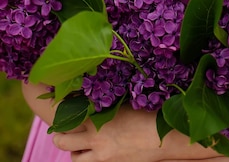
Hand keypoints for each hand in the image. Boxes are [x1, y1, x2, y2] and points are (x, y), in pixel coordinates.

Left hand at [52, 104, 220, 161]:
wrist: (166, 136)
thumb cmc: (149, 112)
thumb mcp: (126, 98)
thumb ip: (108, 97)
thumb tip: (95, 85)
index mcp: (99, 112)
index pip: (66, 109)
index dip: (56, 105)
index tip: (52, 100)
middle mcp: (95, 134)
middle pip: (62, 137)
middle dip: (58, 131)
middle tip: (61, 125)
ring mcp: (101, 152)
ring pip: (72, 155)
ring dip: (72, 147)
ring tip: (78, 140)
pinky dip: (84, 158)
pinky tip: (92, 151)